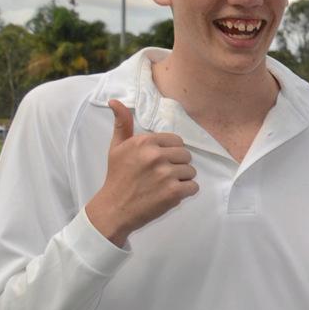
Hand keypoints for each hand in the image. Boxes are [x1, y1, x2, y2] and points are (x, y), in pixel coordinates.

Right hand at [83, 98, 196, 247]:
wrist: (114, 208)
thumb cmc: (117, 176)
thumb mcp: (117, 147)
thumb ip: (122, 124)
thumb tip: (115, 101)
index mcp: (144, 142)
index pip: (176, 141)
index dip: (170, 152)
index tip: (158, 162)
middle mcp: (156, 155)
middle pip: (186, 155)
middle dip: (177, 165)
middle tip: (161, 175)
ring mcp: (166, 174)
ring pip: (191, 171)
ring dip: (181, 179)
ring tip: (163, 185)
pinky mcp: (174, 192)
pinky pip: (194, 187)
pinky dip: (185, 192)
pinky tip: (169, 194)